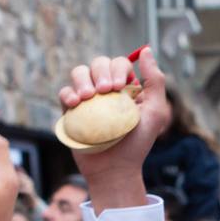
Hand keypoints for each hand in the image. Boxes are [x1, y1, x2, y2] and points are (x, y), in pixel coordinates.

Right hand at [57, 48, 167, 210]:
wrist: (115, 169)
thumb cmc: (137, 143)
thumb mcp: (154, 112)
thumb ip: (154, 81)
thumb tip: (147, 50)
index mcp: (126, 88)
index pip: (119, 63)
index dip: (118, 68)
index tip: (120, 87)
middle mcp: (106, 91)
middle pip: (98, 63)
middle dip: (101, 71)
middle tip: (105, 91)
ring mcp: (88, 100)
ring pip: (79, 73)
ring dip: (82, 80)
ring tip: (87, 98)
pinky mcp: (72, 112)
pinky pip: (64, 93)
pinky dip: (68, 94)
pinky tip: (76, 105)